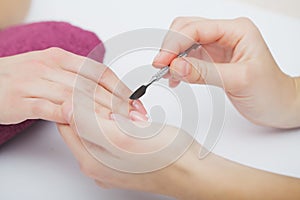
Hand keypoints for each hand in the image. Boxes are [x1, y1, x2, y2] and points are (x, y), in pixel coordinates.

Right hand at [0, 47, 145, 123]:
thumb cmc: (24, 76)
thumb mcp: (52, 68)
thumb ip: (76, 77)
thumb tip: (106, 92)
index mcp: (61, 58)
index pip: (98, 72)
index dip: (120, 88)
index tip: (135, 103)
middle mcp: (50, 66)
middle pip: (91, 86)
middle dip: (117, 104)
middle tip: (134, 118)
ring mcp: (35, 82)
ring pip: (74, 97)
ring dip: (98, 112)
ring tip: (117, 124)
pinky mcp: (21, 100)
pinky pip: (48, 108)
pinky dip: (67, 115)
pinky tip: (82, 123)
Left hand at [57, 97, 299, 199]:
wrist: (194, 171)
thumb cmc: (167, 158)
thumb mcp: (123, 138)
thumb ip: (89, 124)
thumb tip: (65, 108)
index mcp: (91, 160)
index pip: (66, 123)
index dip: (76, 102)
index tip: (93, 90)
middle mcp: (97, 163)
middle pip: (81, 124)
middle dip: (96, 107)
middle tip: (118, 103)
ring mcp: (111, 160)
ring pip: (98, 125)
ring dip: (110, 111)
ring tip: (131, 113)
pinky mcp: (124, 154)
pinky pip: (113, 130)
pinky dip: (121, 119)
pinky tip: (136, 120)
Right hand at [153, 17, 299, 127]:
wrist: (279, 105)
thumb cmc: (270, 91)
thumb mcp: (238, 80)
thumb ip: (204, 72)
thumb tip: (175, 66)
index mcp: (237, 31)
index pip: (196, 28)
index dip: (175, 43)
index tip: (162, 61)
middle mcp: (226, 34)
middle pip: (187, 30)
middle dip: (171, 46)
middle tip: (160, 67)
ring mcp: (218, 47)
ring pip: (185, 43)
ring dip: (172, 56)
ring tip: (166, 74)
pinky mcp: (213, 60)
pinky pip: (188, 57)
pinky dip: (178, 66)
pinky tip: (175, 78)